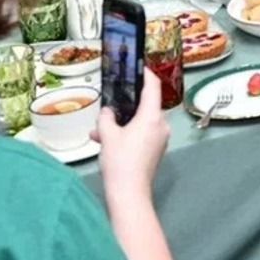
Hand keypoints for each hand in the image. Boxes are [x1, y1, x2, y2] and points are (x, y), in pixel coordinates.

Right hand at [95, 68, 169, 197]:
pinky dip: (125, 135)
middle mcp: (160, 125)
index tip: (139, 67)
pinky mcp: (155, 150)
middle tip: (108, 107)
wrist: (129, 193)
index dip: (146, 75)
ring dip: (120, 124)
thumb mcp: (108, 135)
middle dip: (124, 107)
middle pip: (145, 106)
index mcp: (152, 116)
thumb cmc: (120, 161)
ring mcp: (159, 138)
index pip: (153, 87)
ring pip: (139, 123)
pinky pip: (140, 135)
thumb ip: (106, 119)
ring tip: (98, 132)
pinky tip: (105, 142)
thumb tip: (107, 112)